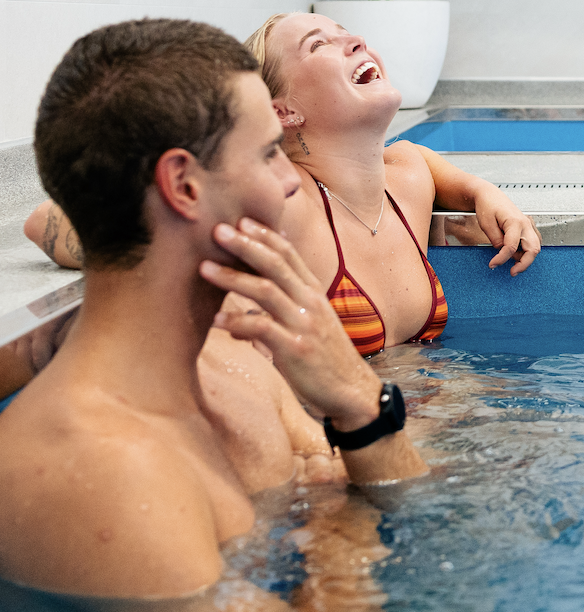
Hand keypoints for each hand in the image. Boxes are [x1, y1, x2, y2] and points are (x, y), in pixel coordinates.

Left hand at [202, 219, 381, 429]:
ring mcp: (304, 324)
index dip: (265, 235)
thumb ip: (284, 309)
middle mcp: (310, 302)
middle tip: (217, 230)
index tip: (241, 220)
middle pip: (275, 264)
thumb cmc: (325, 358)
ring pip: (265, 290)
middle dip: (245, 245)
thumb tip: (248, 309)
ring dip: (232, 278)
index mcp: (313, 292)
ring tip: (204, 268)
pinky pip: (262, 329)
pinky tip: (217, 321)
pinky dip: (237, 322)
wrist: (351, 391)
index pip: (289, 253)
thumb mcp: (310, 324)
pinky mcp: (295, 349)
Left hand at [472, 189, 540, 273]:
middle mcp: (525, 223)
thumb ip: (496, 240)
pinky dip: (527, 250)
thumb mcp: (486, 224)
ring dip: (527, 257)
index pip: (511, 247)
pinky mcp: (527, 226)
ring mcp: (528, 224)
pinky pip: (533, 241)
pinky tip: (517, 253)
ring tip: (513, 263)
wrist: (489, 194)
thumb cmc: (487, 205)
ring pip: (535, 246)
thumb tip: (503, 252)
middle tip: (513, 272)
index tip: (493, 264)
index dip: (502, 259)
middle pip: (533, 249)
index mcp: (515, 221)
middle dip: (524, 263)